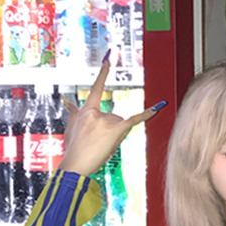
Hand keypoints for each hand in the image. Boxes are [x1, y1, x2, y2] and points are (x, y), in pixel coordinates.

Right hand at [59, 57, 166, 176]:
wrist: (75, 164)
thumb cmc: (73, 149)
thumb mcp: (70, 128)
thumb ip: (72, 113)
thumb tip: (69, 102)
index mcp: (85, 111)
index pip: (96, 89)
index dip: (103, 75)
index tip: (108, 60)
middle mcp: (96, 113)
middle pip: (114, 116)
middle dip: (111, 130)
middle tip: (99, 143)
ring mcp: (106, 121)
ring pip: (121, 124)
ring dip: (116, 135)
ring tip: (102, 146)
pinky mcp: (116, 130)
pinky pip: (134, 120)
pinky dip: (146, 115)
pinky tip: (157, 108)